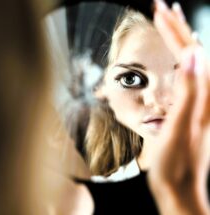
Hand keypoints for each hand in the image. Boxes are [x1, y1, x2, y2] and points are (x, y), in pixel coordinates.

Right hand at [149, 0, 209, 213]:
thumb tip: (194, 56)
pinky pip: (189, 75)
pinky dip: (181, 58)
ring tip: (171, 22)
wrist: (179, 188)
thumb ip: (189, 92)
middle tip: (163, 6)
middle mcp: (206, 96)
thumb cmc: (176, 163)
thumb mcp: (180, 128)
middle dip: (178, 28)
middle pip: (195, 53)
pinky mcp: (192, 109)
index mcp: (204, 97)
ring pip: (192, 62)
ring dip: (180, 39)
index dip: (174, 31)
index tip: (159, 10)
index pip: (190, 53)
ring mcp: (200, 103)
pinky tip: (180, 56)